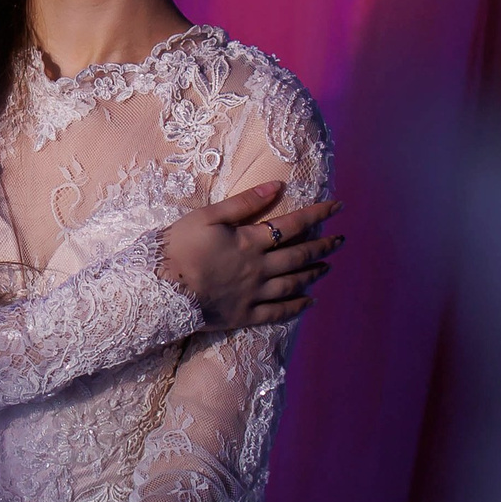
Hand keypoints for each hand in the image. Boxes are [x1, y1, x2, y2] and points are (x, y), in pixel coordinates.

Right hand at [158, 181, 342, 329]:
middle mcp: (259, 269)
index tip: (337, 206)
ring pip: (292, 283)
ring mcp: (253, 294)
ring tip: (327, 267)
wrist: (159, 290)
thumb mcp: (207, 216)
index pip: (292, 225)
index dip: (317, 214)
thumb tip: (277, 186)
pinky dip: (296, 307)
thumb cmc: (178, 248)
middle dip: (323, 246)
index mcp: (251, 242)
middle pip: (299, 256)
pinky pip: (277, 312)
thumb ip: (244, 203)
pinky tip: (309, 302)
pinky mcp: (244, 315)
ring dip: (313, 274)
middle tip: (341, 240)